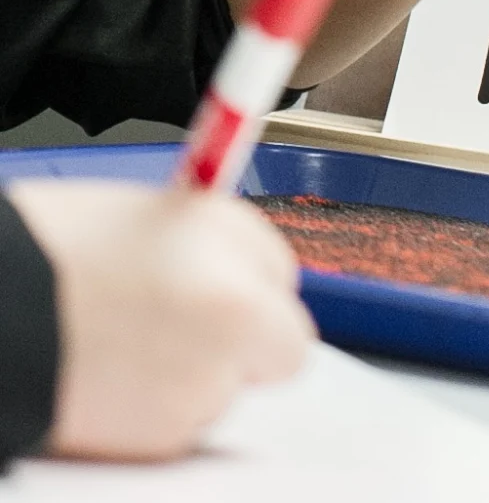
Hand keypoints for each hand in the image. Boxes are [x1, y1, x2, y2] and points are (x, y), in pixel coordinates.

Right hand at [7, 180, 313, 460]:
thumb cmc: (43, 255)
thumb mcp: (148, 216)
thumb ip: (215, 245)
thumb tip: (246, 268)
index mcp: (230, 241)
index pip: (282, 274)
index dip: (246, 283)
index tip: (218, 286)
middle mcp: (236, 310)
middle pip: (284, 344)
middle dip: (249, 344)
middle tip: (188, 332)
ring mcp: (209, 377)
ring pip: (229, 388)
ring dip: (196, 377)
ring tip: (121, 349)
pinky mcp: (170, 434)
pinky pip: (187, 425)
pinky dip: (158, 412)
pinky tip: (108, 382)